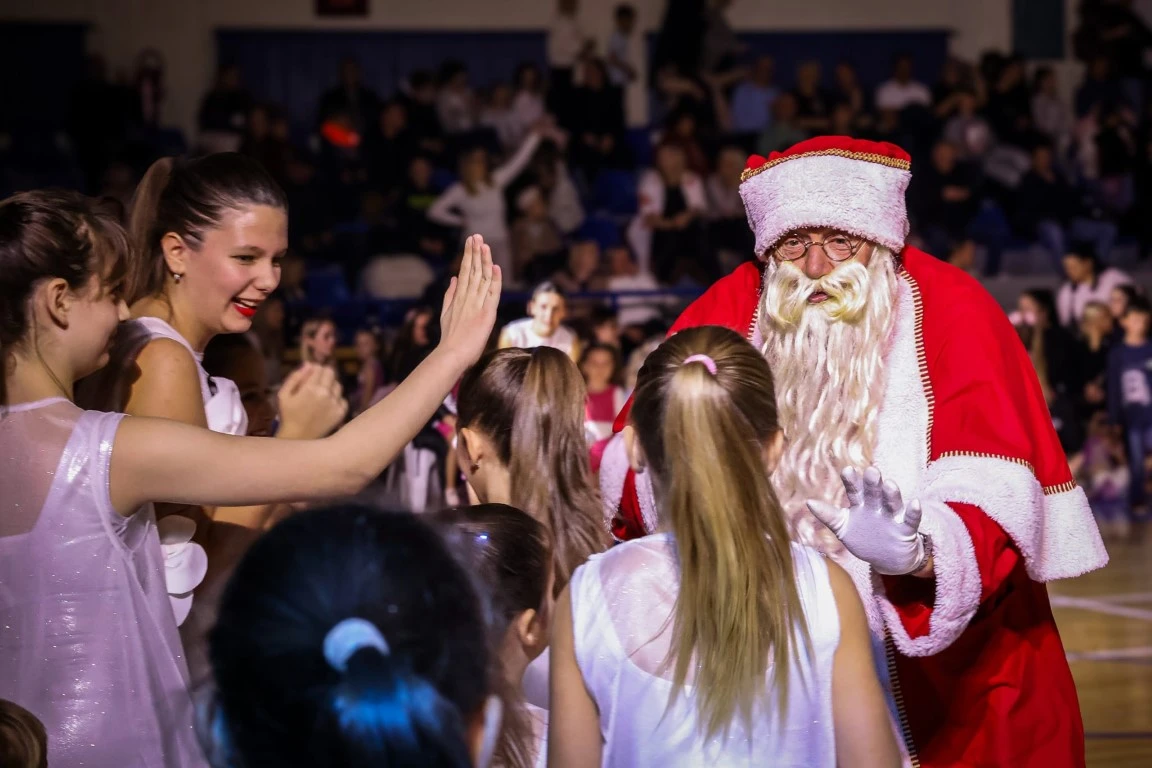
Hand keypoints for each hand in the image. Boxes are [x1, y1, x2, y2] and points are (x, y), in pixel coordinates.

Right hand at [277, 364, 347, 438]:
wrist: (298, 438)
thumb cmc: (288, 415)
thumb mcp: (283, 394)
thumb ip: (295, 377)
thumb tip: (309, 364)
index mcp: (311, 388)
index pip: (320, 368)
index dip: (315, 369)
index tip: (311, 375)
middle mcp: (325, 394)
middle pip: (331, 373)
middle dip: (324, 375)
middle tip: (316, 384)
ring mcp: (335, 404)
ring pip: (338, 385)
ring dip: (330, 387)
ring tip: (320, 396)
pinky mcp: (341, 413)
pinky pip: (342, 399)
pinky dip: (336, 400)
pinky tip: (326, 406)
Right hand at [438, 234, 501, 363]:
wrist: (452, 354)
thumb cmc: (450, 338)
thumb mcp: (446, 314)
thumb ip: (449, 295)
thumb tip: (454, 278)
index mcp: (458, 297)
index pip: (465, 271)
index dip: (469, 255)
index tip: (471, 241)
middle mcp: (467, 297)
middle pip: (472, 270)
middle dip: (474, 252)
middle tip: (476, 235)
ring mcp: (476, 304)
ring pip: (482, 278)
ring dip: (484, 260)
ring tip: (484, 243)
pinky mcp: (486, 313)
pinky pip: (492, 293)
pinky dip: (495, 279)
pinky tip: (495, 266)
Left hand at [806, 466, 926, 575]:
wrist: (888, 560)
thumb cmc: (865, 539)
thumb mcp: (844, 528)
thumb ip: (828, 515)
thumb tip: (808, 502)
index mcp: (861, 505)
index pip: (855, 491)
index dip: (852, 482)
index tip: (847, 470)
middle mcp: (877, 508)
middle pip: (874, 494)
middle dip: (872, 483)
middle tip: (871, 471)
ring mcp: (892, 518)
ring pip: (892, 504)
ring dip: (891, 495)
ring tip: (889, 484)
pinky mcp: (906, 530)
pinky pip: (910, 520)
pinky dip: (913, 512)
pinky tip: (915, 503)